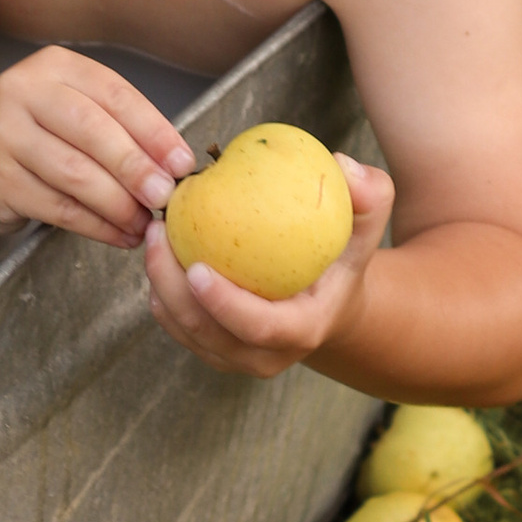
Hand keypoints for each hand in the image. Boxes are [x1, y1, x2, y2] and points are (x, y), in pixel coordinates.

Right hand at [0, 48, 195, 247]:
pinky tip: (120, 235)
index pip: (114, 94)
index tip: (183, 163)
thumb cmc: (37, 135)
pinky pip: (58, 208)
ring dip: (119, 204)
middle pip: (93, 131)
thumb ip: (120, 128)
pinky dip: (97, 226)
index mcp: (53, 66)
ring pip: (75, 174)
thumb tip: (175, 166)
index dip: (154, 130)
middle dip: (136, 167)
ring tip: (145, 222)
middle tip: (166, 196)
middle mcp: (22, 92)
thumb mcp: (73, 113)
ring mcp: (3, 135)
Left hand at [140, 155, 394, 375]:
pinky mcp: (213, 348)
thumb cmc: (343, 254)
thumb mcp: (366, 223)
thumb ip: (369, 193)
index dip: (224, 305)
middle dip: (172, 289)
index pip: (258, 328)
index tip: (197, 267)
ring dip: (159, 287)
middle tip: (158, 233)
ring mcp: (236, 357)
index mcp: (303, 329)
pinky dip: (161, 291)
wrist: (329, 300)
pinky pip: (177, 325)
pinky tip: (156, 249)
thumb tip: (342, 165)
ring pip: (185, 331)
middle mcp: (266, 355)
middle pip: (208, 334)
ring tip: (152, 234)